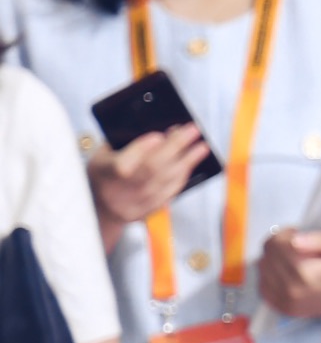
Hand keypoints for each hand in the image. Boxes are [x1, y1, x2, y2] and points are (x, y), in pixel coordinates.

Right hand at [88, 126, 205, 246]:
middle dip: (175, 146)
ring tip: (201, 146)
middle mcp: (116, 192)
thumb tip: (160, 130)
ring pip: (164, 182)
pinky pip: (169, 193)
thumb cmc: (103, 173)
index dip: (140, 150)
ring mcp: (132, 204)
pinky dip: (182, 176)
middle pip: (151, 169)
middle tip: (193, 130)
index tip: (158, 135)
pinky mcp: (145, 212)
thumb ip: (125, 143)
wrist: (98, 209)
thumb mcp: (103, 155)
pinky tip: (191, 163)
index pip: (122, 165)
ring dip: (186, 161)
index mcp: (101, 173)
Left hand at [256, 227, 320, 321]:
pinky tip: (285, 271)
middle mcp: (292, 290)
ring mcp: (286, 302)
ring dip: (272, 259)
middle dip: (277, 244)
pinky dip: (269, 275)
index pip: (276, 245)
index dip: (284, 233)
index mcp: (306, 273)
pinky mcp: (285, 309)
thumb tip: (295, 239)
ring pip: (262, 270)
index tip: (297, 231)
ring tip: (292, 257)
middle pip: (266, 257)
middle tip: (295, 243)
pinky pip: (263, 287)